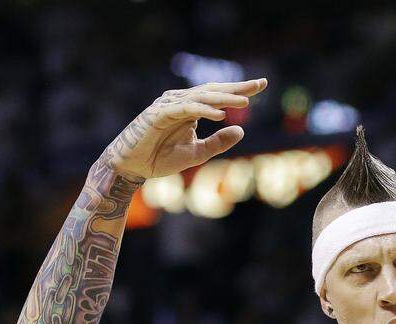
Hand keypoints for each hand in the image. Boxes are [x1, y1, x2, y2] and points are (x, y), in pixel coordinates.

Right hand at [101, 79, 266, 179]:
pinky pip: (185, 110)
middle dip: (237, 88)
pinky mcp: (159, 114)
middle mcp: (180, 102)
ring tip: (245, 102)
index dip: (239, 91)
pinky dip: (202, 111)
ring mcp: (169, 106)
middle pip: (213, 91)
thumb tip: (241, 130)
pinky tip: (220, 115)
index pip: (218, 96)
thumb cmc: (161, 158)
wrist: (133, 167)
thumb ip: (218, 142)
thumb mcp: (198, 153)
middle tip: (260, 84)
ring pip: (201, 98)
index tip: (262, 85)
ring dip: (223, 99)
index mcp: (190, 109)